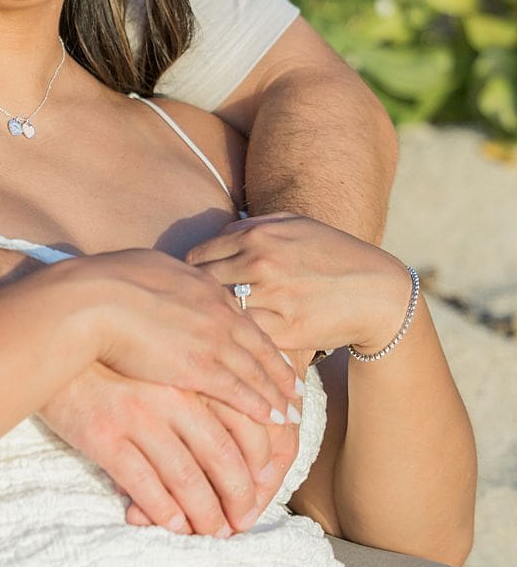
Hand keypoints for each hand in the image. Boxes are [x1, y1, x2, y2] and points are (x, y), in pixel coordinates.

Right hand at [42, 370, 299, 535]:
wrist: (55, 344)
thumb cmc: (114, 357)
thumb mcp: (165, 363)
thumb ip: (200, 390)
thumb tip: (233, 441)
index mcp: (192, 377)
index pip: (246, 428)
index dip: (260, 468)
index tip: (261, 489)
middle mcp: (172, 398)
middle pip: (223, 458)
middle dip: (239, 498)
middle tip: (242, 522)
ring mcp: (137, 418)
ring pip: (186, 479)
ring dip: (205, 514)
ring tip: (213, 532)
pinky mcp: (104, 437)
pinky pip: (145, 485)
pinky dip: (165, 512)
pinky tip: (174, 525)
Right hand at [64, 248, 296, 423]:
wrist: (90, 298)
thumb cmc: (104, 281)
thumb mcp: (146, 268)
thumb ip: (166, 281)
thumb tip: (165, 283)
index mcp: (204, 287)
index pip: (243, 320)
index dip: (262, 343)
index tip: (275, 360)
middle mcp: (217, 312)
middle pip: (259, 347)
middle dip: (280, 374)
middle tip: (297, 393)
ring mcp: (211, 340)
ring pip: (255, 372)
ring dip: (276, 397)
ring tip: (291, 417)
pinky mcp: (198, 368)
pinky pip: (240, 392)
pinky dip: (260, 408)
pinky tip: (274, 421)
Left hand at [184, 215, 412, 355]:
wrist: (377, 292)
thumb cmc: (332, 254)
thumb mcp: (294, 225)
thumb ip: (251, 227)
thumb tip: (214, 237)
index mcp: (258, 237)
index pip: (198, 256)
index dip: (189, 273)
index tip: (188, 286)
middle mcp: (261, 265)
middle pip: (202, 286)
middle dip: (195, 299)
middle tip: (192, 311)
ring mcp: (274, 299)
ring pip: (221, 313)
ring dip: (215, 321)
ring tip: (208, 328)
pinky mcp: (287, 331)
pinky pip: (247, 337)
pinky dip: (240, 339)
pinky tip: (238, 341)